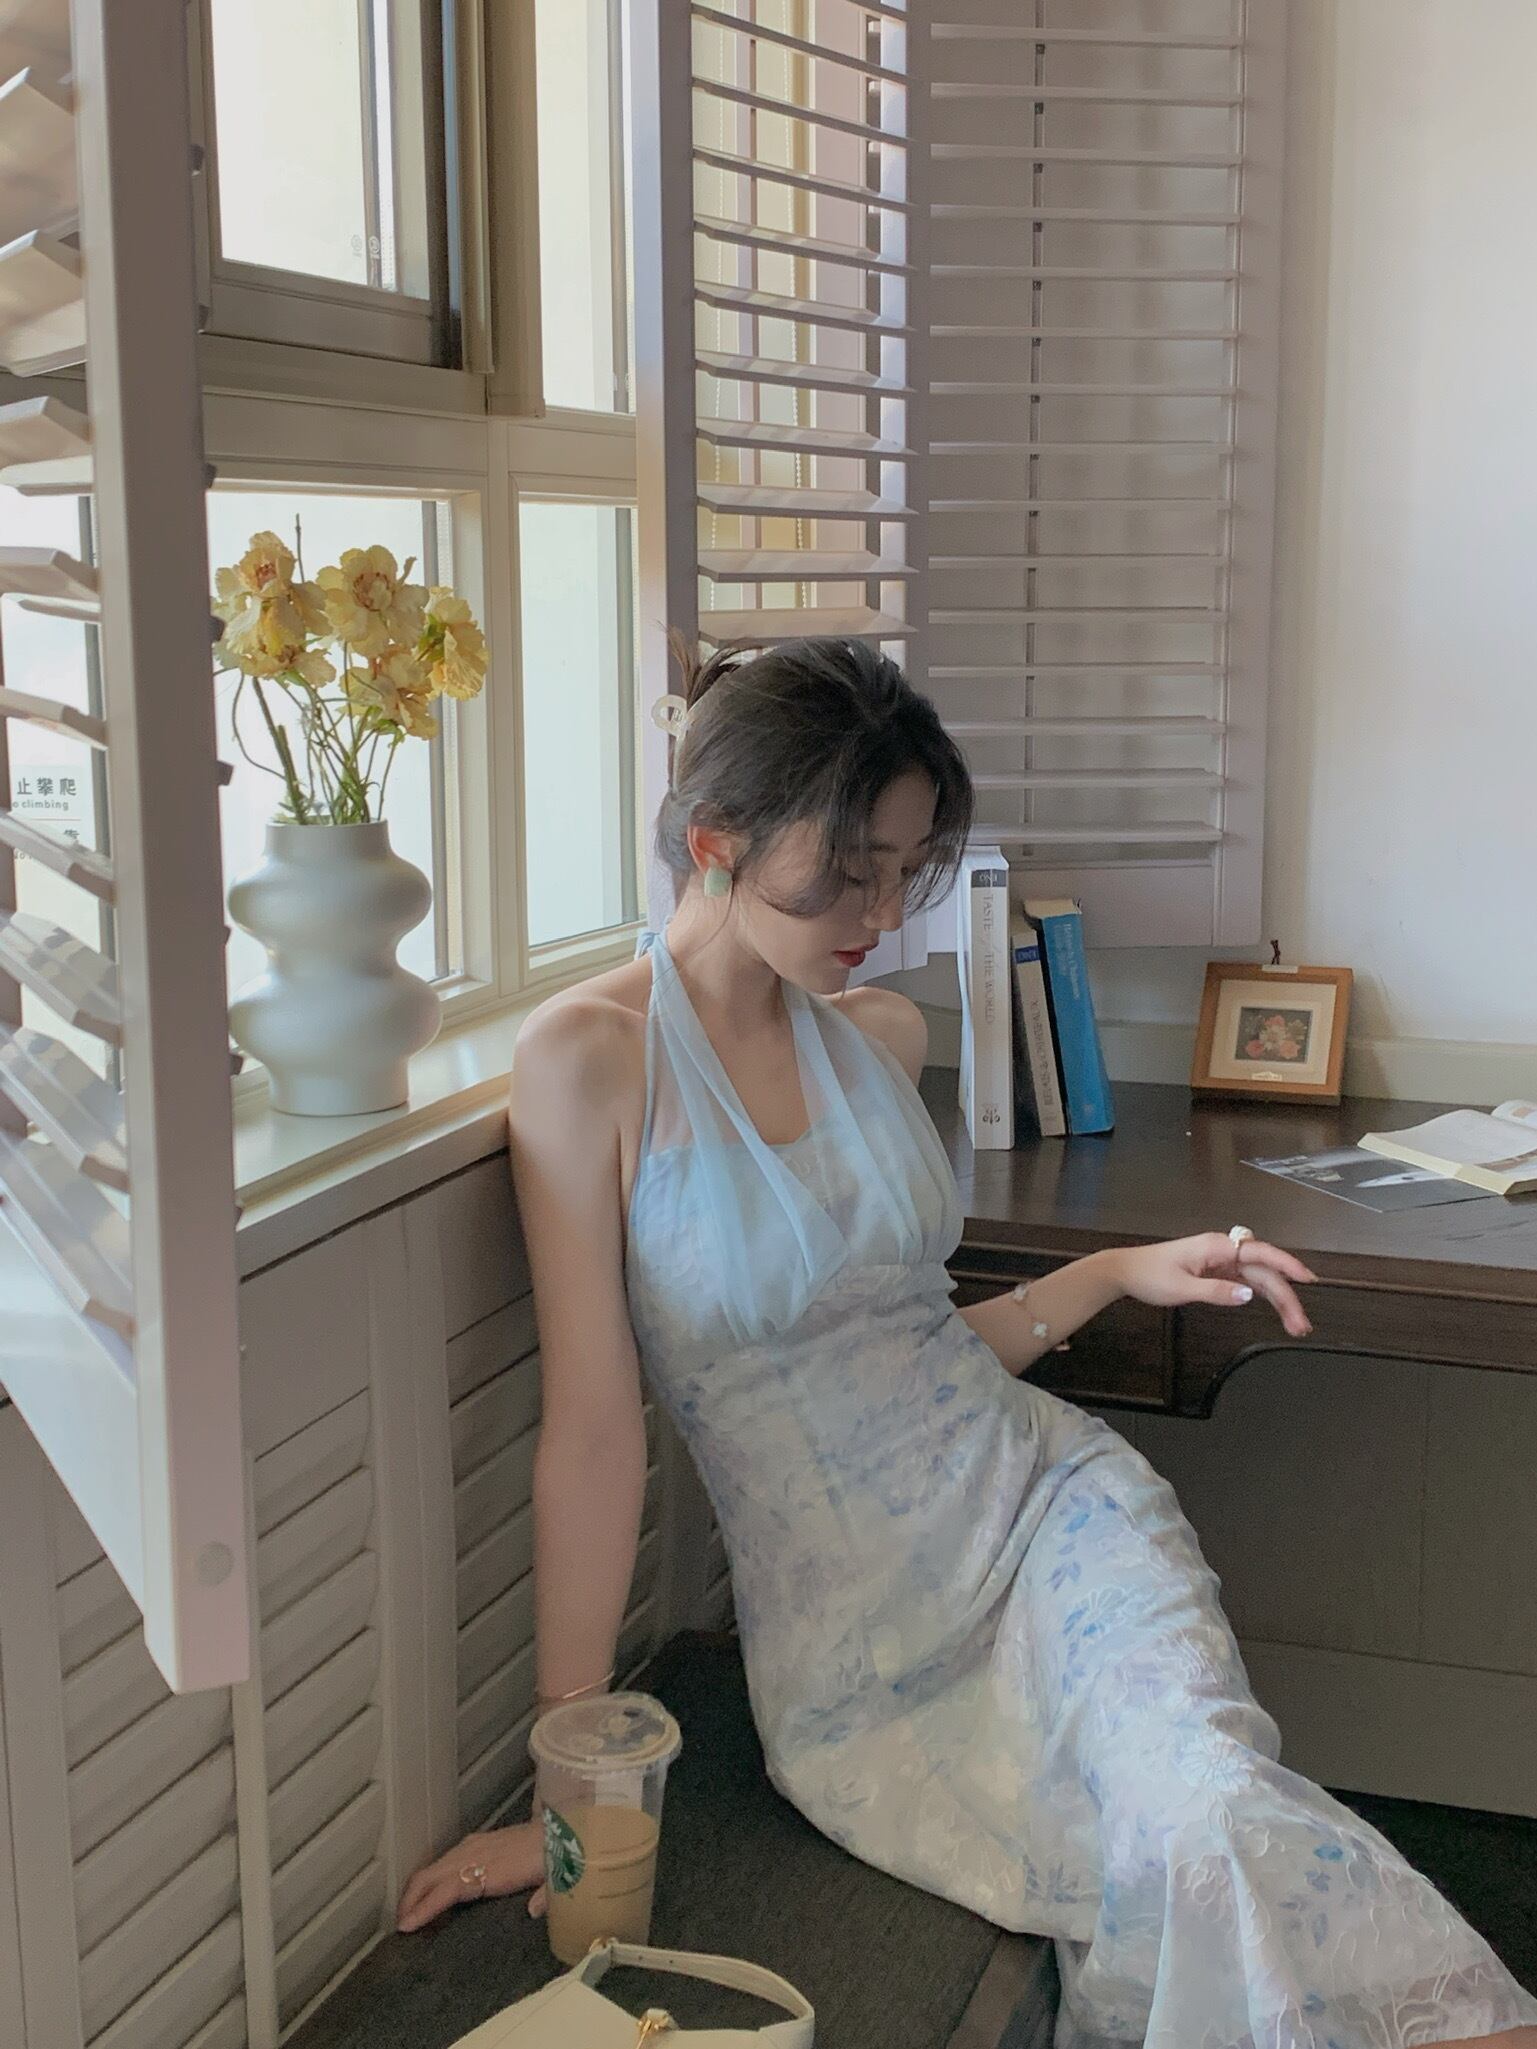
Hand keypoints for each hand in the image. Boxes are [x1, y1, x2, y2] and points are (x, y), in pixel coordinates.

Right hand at [396, 1820, 546, 1932]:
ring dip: (417, 1888)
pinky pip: (445, 1861)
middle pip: (433, 1875)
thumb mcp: (554, 1879)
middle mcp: (477, 1854)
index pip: (450, 1888)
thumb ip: (545, 1896)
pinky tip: (427, 1891)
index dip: (426, 1907)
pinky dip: (430, 1877)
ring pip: (435, 1866)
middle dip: (411, 1899)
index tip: (406, 1925)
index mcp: (493, 1867)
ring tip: (406, 1912)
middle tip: (398, 1924)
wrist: (559, 1829)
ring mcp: (474, 1846)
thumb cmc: (555, 1858)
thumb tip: (532, 1911)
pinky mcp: (476, 1843)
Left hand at [1105, 1234, 1315, 1338]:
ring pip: (1259, 1278)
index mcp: (1216, 1247)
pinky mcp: (1217, 1271)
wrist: (1125, 1271)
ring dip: (1278, 1299)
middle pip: (1264, 1272)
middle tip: (1300, 1324)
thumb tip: (1247, 1295)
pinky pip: (1247, 1281)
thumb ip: (1216, 1291)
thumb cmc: (1149, 1275)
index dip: (1287, 1265)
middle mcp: (1223, 1250)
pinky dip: (1262, 1295)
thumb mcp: (1181, 1288)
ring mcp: (1221, 1260)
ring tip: (1294, 1324)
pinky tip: (1275, 1308)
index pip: (1261, 1254)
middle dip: (1286, 1297)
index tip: (1307, 1278)